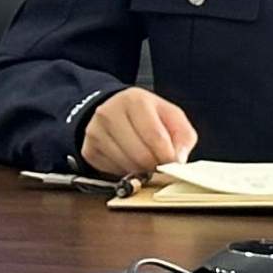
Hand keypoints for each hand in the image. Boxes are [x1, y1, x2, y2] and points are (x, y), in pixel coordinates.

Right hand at [81, 88, 195, 177]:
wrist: (113, 109)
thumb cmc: (145, 114)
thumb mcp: (170, 115)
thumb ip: (183, 135)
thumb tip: (179, 159)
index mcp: (134, 100)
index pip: (154, 136)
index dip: (167, 155)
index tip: (173, 163)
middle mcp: (110, 113)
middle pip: (140, 155)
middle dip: (155, 166)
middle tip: (160, 166)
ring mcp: (96, 132)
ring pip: (127, 166)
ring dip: (141, 171)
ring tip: (146, 161)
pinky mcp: (89, 149)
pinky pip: (113, 172)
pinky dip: (125, 172)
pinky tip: (129, 160)